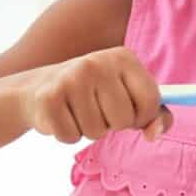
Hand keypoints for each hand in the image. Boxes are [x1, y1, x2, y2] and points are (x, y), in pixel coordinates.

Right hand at [21, 46, 172, 143]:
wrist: (41, 86)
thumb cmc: (95, 94)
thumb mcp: (129, 95)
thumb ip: (154, 114)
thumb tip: (154, 133)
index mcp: (124, 57)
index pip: (150, 101)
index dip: (142, 116)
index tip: (130, 111)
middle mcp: (98, 62)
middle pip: (124, 119)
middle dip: (113, 124)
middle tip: (98, 109)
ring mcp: (72, 77)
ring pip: (96, 132)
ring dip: (89, 130)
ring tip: (79, 111)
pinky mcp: (49, 97)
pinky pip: (70, 137)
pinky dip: (68, 135)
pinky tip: (63, 115)